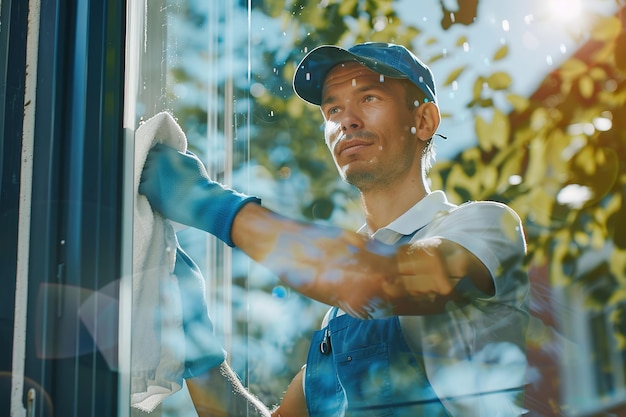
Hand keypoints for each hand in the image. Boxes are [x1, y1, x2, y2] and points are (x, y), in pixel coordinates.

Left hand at [139, 143, 259, 245]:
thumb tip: (175, 153)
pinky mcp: (148, 189)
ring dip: (146, 178)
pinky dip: (145, 189)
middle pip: (146, 160)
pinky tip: (153, 192)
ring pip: (141, 173)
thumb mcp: (194, 161)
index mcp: (167, 152)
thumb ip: (181, 154)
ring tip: (157, 185)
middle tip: (158, 176)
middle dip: (150, 167)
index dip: (156, 156)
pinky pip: (140, 186)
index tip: (159, 163)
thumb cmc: (200, 182)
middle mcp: (157, 160)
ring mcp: (151, 174)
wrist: (200, 201)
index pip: (154, 149)